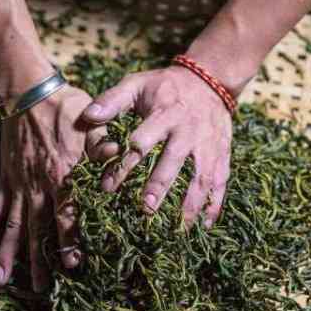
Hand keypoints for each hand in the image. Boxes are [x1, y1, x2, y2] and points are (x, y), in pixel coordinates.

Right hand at [0, 86, 116, 291]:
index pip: (67, 216)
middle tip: (39, 289)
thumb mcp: (94, 125)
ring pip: (13, 225)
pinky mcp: (6, 177)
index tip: (73, 265)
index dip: (70, 241)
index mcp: (62, 176)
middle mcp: (39, 186)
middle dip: (39, 260)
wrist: (30, 91)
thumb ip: (105, 147)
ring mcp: (19, 184)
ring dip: (7, 254)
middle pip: (38, 230)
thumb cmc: (67, 108)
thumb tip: (122, 159)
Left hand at [82, 66, 231, 228]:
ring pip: (200, 177)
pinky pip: (221, 182)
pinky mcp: (222, 155)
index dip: (123, 166)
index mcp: (164, 115)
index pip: (141, 143)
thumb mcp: (137, 84)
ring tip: (177, 229)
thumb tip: (88, 116)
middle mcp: (187, 132)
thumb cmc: (165, 87)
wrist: (210, 81)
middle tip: (145, 210)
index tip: (107, 187)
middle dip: (159, 186)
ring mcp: (208, 146)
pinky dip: (215, 204)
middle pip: (173, 162)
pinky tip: (205, 225)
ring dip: (190, 204)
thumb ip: (112, 100)